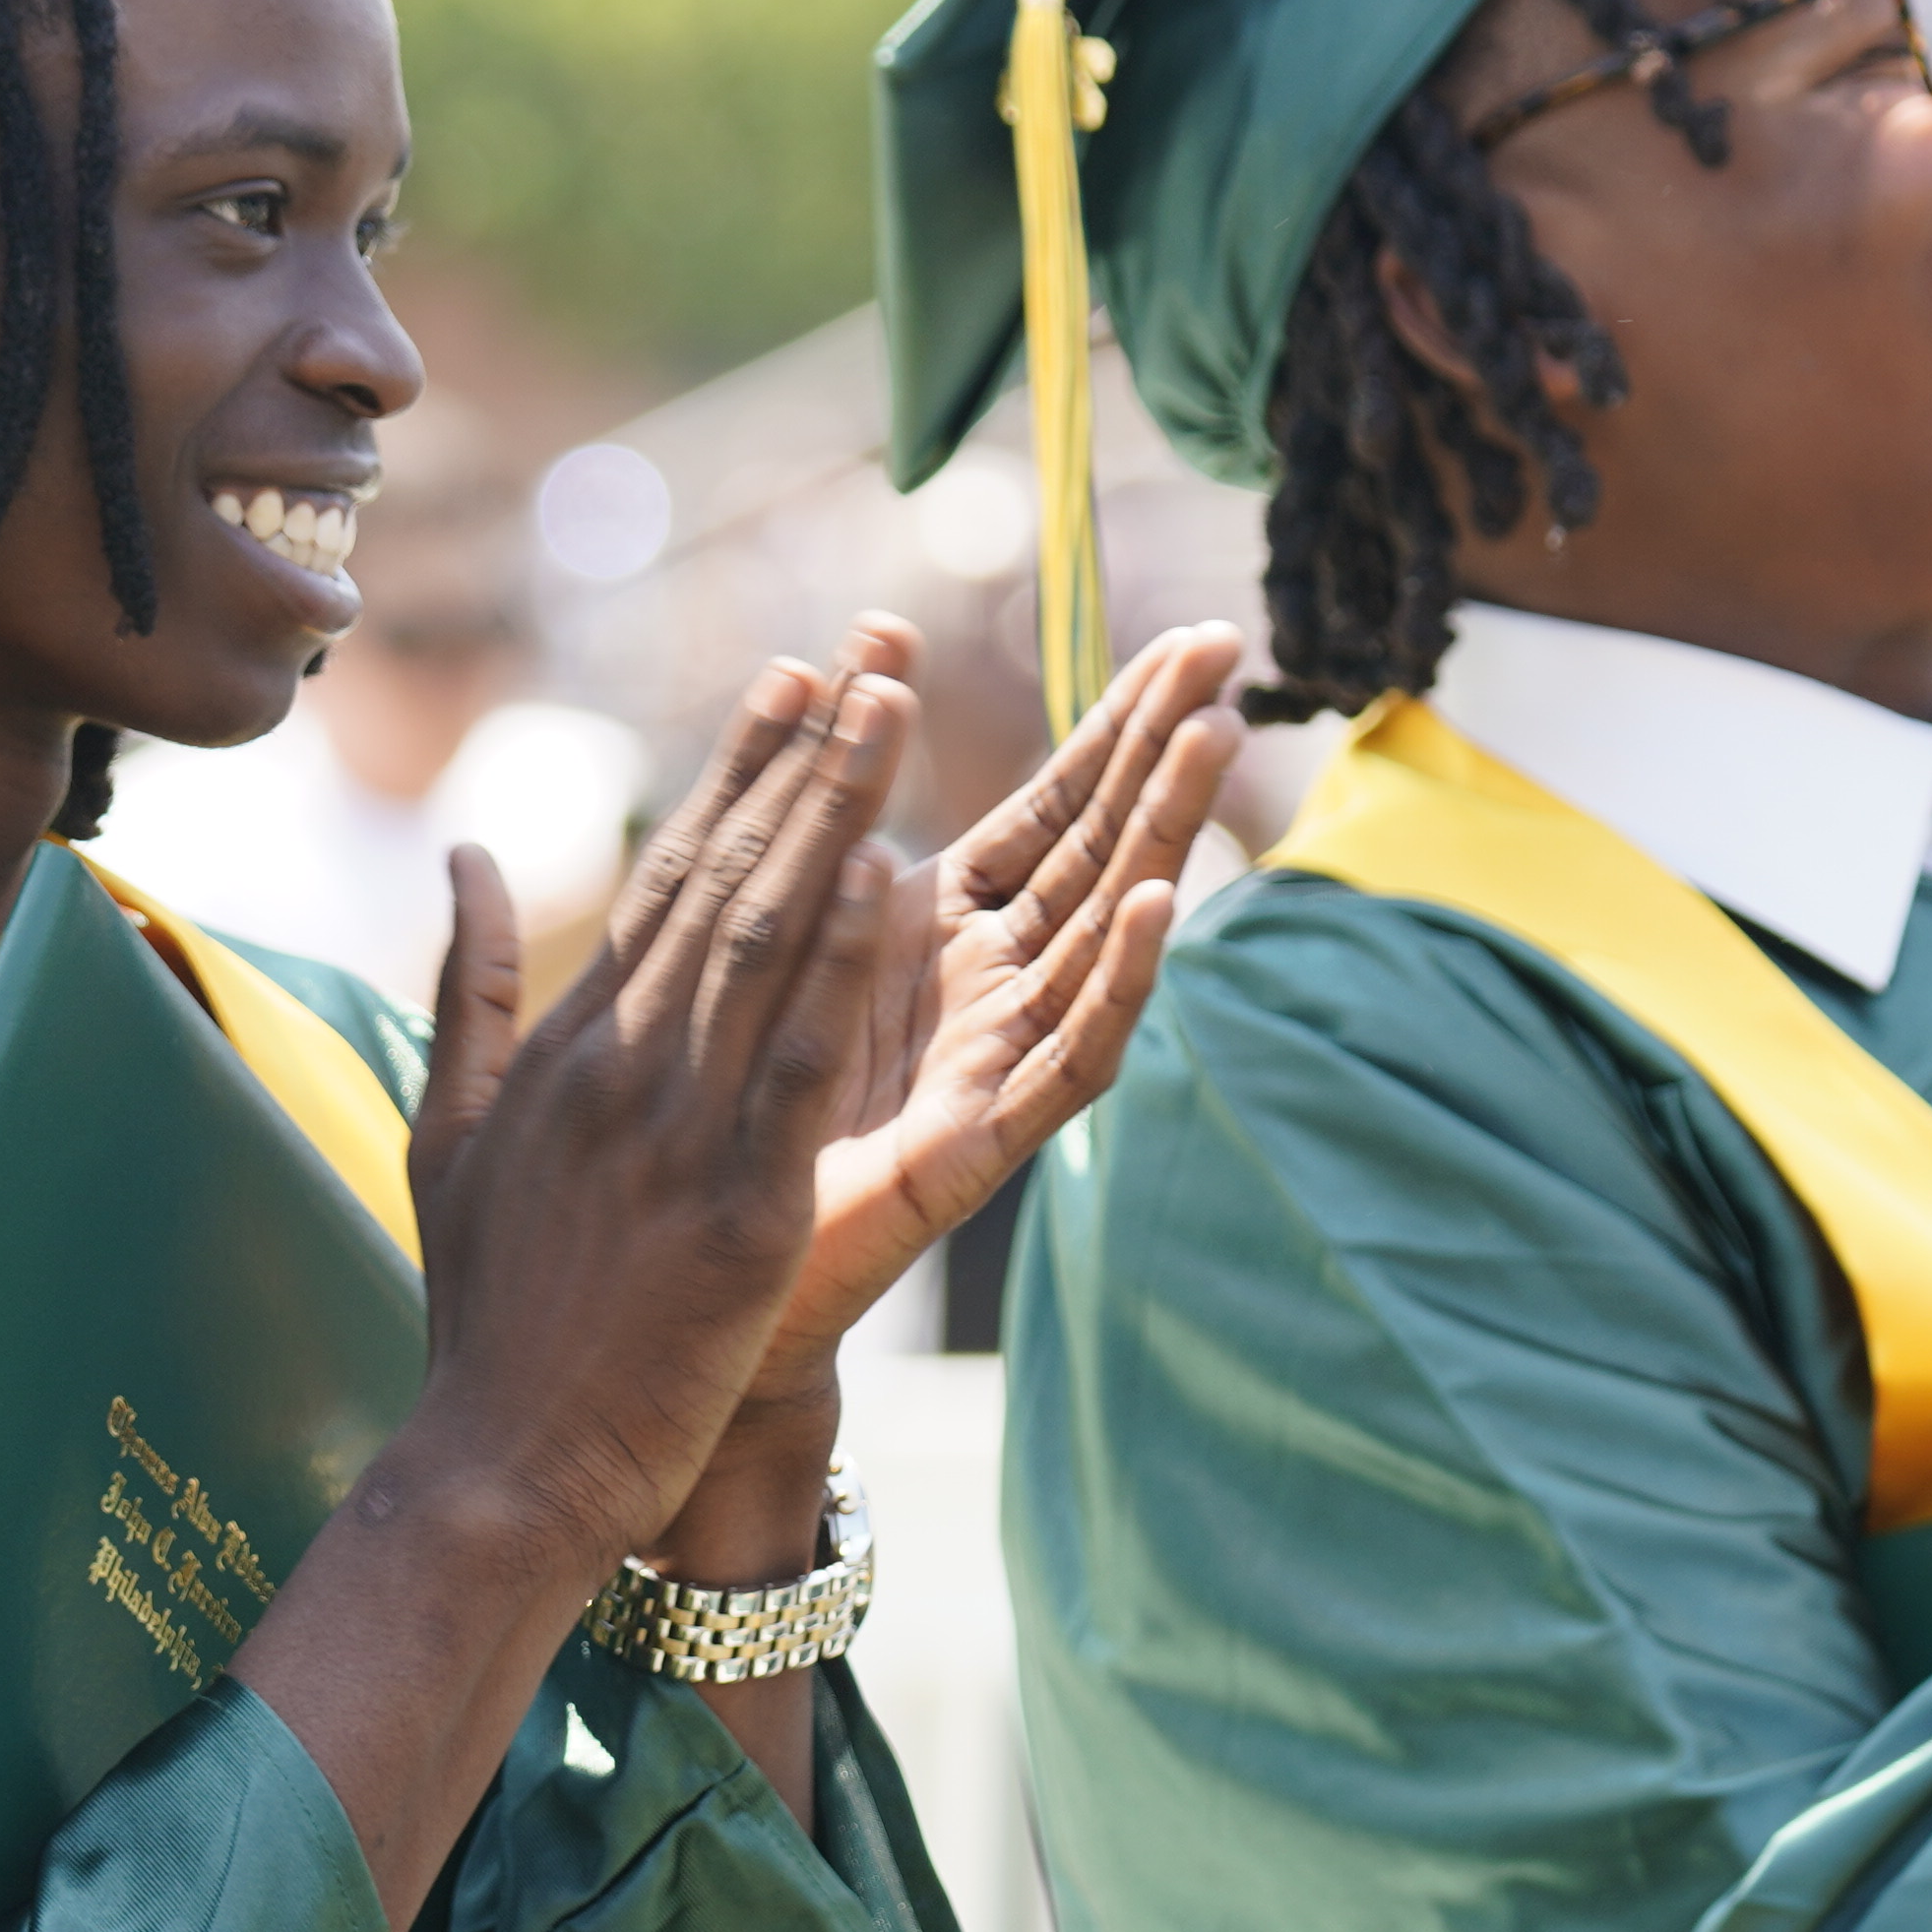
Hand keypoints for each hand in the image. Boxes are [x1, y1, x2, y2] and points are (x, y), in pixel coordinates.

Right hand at [388, 631, 919, 1565]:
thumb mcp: (451, 1136)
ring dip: (832, 824)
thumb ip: (470, 989)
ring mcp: (676, 1135)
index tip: (791, 683)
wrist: (499, 1461)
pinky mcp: (733, 1210)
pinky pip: (796, 1067)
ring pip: (766, 948)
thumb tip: (465, 856)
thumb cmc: (484, 1315)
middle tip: (864, 662)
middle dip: (798, 766)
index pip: (665, 880)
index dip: (735, 775)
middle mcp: (622, 1066)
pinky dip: (839, 974)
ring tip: (889, 720)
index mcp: (571, 1047)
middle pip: (725, 885)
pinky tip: (887, 882)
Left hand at [752, 617, 1244, 1393]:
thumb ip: (807, 822)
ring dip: (1159, 835)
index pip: (1053, 810)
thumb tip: (819, 665)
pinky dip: (1118, 984)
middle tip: (1229, 648)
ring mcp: (996, 1067)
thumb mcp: (771, 945)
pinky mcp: (980, 1148)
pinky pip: (1068, 1059)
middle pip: (1098, 850)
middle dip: (1161, 750)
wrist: (702, 1289)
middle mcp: (988, 992)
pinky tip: (1158, 909)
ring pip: (1102, 936)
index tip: (1185, 641)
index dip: (1116, 726)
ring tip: (1213, 737)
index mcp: (939, 934)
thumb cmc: (736, 1125)